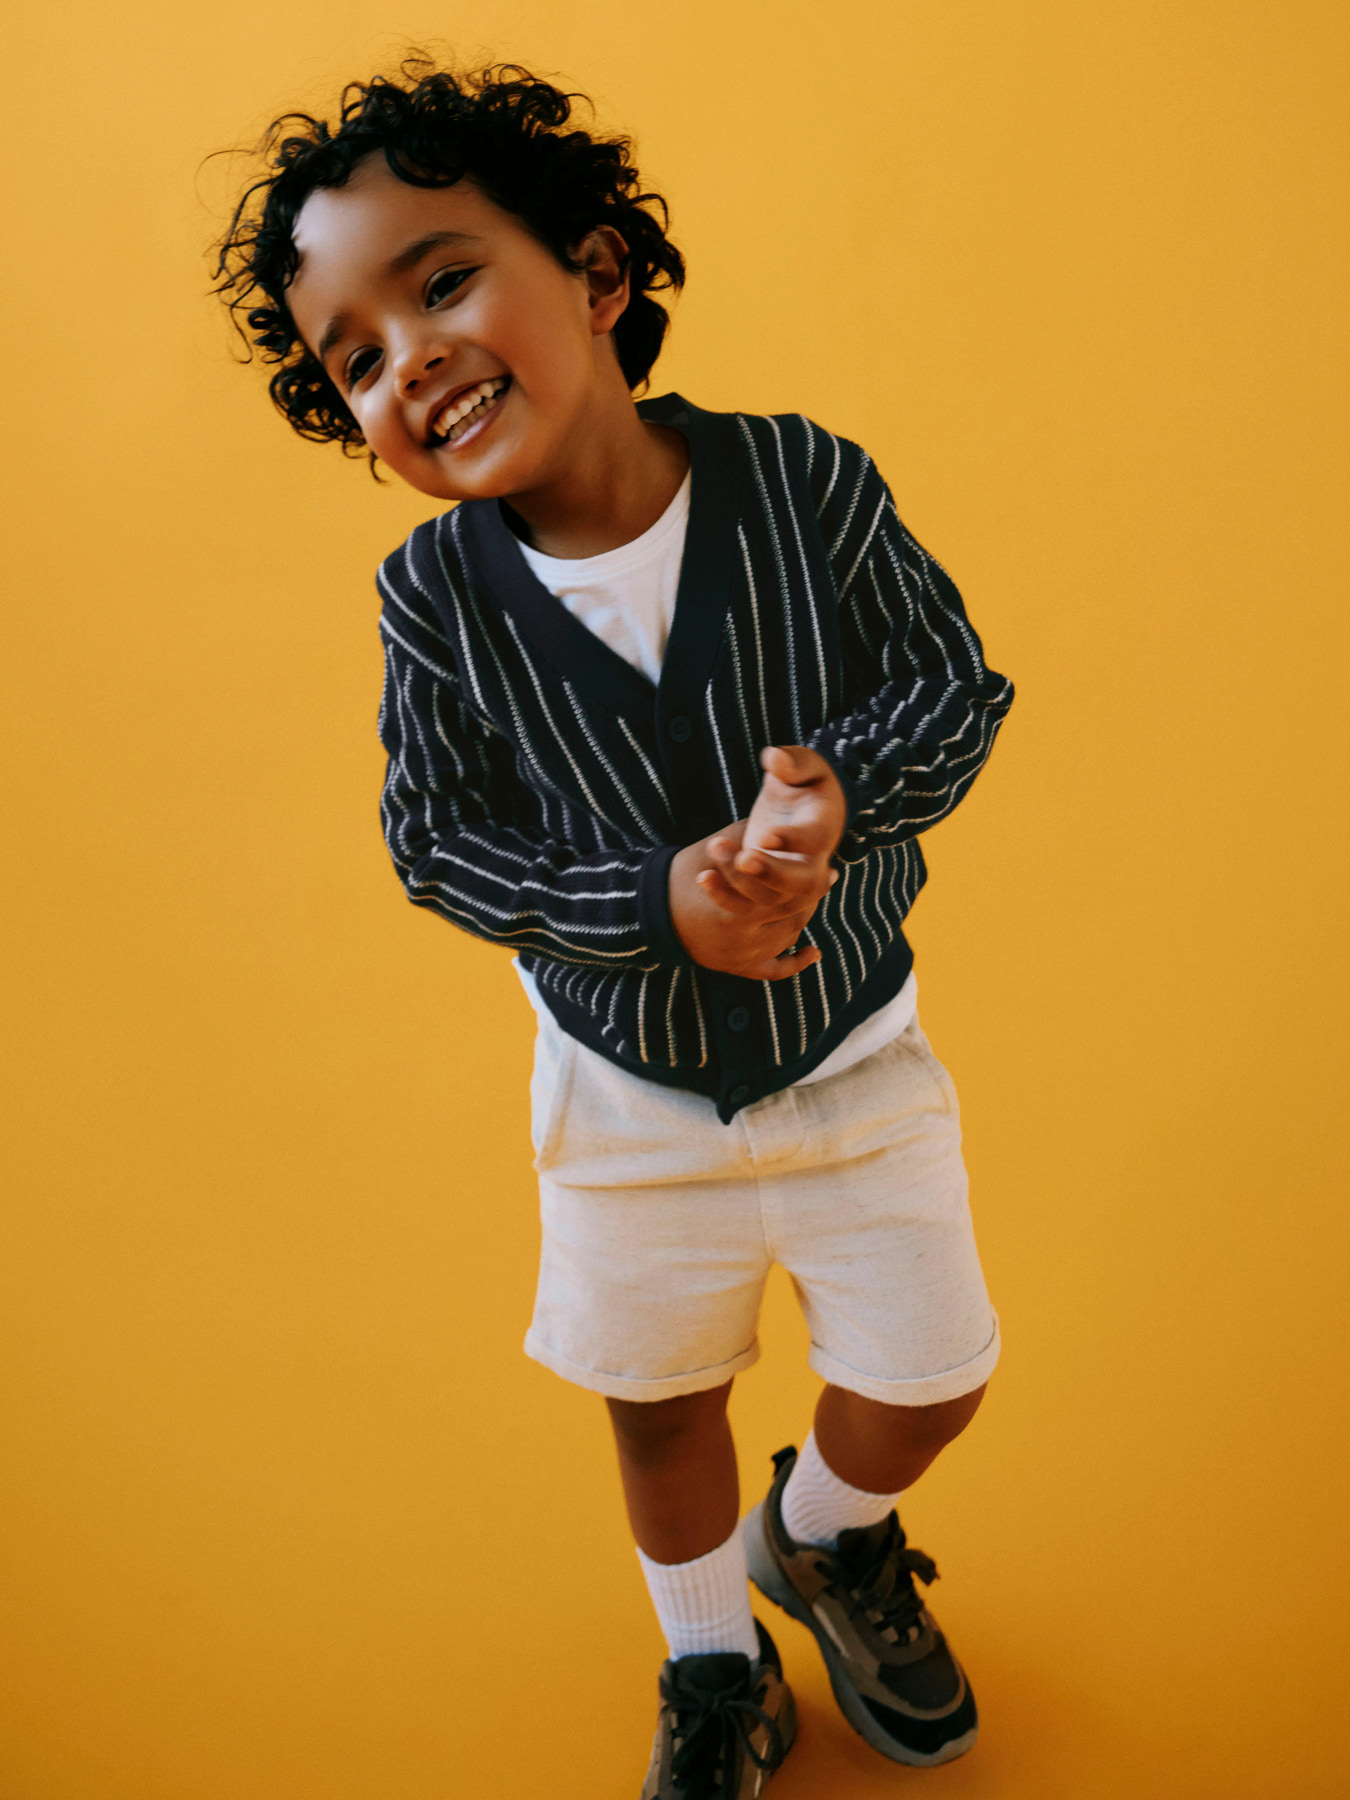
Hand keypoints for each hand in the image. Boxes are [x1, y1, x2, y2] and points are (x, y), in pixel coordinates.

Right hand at [668, 823, 824, 980]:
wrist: (648, 910)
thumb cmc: (683, 873)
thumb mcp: (716, 848)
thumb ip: (751, 838)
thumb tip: (784, 830)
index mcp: (738, 911)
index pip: (787, 897)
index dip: (809, 881)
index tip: (825, 866)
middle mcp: (743, 940)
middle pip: (791, 917)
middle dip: (809, 897)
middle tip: (824, 879)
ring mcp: (741, 957)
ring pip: (786, 938)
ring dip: (802, 919)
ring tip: (812, 899)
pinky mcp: (735, 967)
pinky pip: (772, 970)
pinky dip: (794, 963)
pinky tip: (813, 952)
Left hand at [706, 747, 847, 910]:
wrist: (799, 807)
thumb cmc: (801, 780)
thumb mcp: (804, 765)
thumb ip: (793, 762)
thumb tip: (774, 757)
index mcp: (824, 827)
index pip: (816, 840)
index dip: (793, 841)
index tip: (765, 836)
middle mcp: (813, 862)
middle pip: (803, 884)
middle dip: (771, 874)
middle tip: (741, 857)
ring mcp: (789, 882)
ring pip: (771, 899)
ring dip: (739, 881)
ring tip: (716, 847)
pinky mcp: (765, 889)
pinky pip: (749, 907)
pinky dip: (724, 896)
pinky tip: (703, 876)